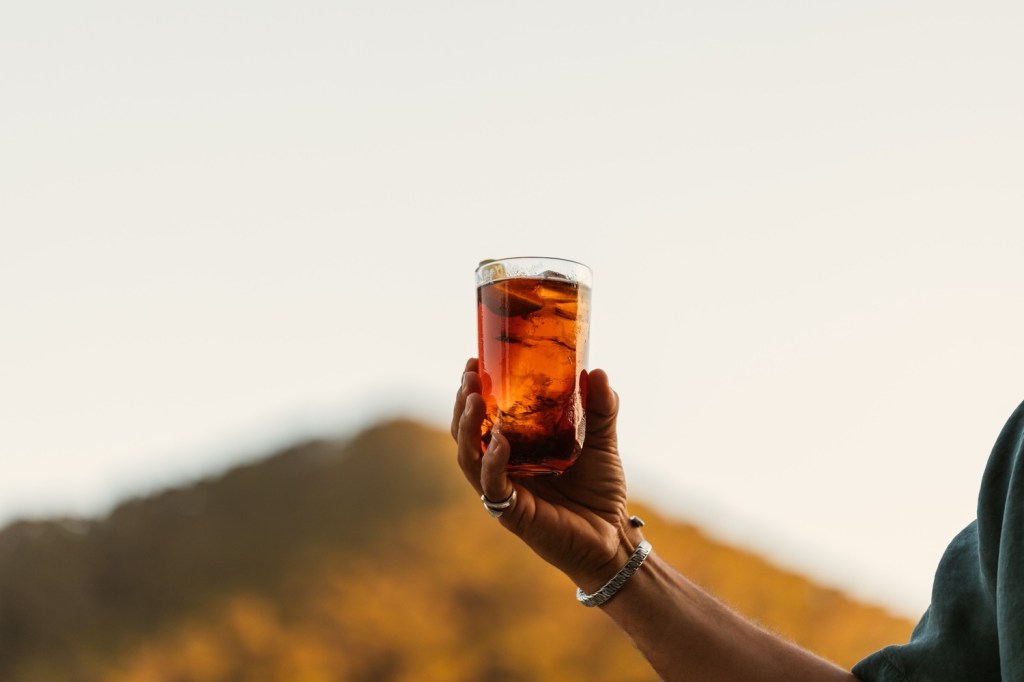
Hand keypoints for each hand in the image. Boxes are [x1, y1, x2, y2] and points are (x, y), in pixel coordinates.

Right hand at [452, 358, 642, 589]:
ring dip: (467, 426)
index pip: (484, 416)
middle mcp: (503, 467)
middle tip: (470, 374)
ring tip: (473, 398)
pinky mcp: (512, 512)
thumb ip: (601, 408)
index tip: (475, 361)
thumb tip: (597, 371)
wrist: (613, 536)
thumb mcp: (602, 441)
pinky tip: (499, 441)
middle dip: (463, 402)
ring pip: (468, 456)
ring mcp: (505, 490)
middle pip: (466, 433)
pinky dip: (491, 462)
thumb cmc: (601, 491)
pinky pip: (491, 485)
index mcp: (516, 448)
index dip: (474, 390)